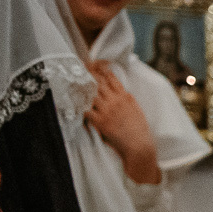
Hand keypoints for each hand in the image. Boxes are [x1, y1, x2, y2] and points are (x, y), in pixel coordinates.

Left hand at [84, 63, 160, 184]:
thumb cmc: (139, 130)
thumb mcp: (136, 109)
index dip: (100, 69)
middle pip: (98, 82)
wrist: (140, 146)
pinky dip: (78, 105)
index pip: (111, 77)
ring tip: (72, 82)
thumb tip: (117, 92)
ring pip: (90, 93)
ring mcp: (107, 110)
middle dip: (88, 74)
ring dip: (81, 88)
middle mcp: (116, 100)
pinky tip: (72, 102)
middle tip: (78, 68)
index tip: (93, 64)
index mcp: (125, 96)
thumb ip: (126, 99)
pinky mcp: (101, 121)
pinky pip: (85, 110)